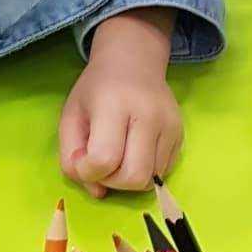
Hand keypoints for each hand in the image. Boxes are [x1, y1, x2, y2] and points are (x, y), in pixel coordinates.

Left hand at [58, 9, 180, 197]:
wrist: (134, 60)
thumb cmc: (97, 89)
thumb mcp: (70, 116)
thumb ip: (71, 158)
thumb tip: (98, 190)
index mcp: (114, 104)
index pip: (104, 159)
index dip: (86, 170)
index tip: (82, 156)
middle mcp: (149, 114)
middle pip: (133, 177)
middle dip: (111, 181)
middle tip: (102, 162)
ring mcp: (170, 124)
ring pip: (150, 179)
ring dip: (128, 178)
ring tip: (120, 154)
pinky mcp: (181, 133)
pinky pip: (163, 172)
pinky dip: (145, 171)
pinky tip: (135, 150)